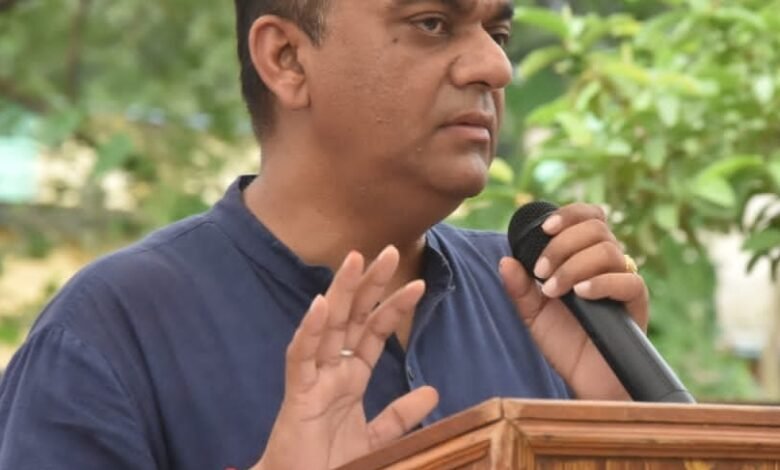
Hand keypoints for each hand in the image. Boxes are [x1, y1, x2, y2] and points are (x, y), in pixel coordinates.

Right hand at [254, 246, 438, 469]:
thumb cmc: (329, 464)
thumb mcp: (376, 438)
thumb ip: (400, 415)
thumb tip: (432, 390)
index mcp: (350, 378)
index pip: (374, 332)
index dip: (393, 307)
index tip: (418, 283)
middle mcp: (331, 371)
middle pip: (352, 318)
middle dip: (369, 284)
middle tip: (389, 250)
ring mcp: (312, 379)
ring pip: (327, 326)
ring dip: (341, 293)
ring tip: (355, 260)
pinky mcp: (296, 395)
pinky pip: (300, 358)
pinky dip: (310, 331)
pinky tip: (321, 305)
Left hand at [498, 203, 648, 399]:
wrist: (586, 380)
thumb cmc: (564, 343)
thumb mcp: (533, 314)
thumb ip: (520, 288)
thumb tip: (505, 261)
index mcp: (586, 257)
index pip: (589, 217)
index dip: (569, 215)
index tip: (545, 229)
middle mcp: (609, 264)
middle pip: (596, 228)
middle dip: (562, 244)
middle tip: (542, 272)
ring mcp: (625, 281)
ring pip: (608, 251)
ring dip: (574, 266)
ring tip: (554, 290)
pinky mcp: (637, 303)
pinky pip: (628, 281)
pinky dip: (601, 282)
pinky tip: (581, 294)